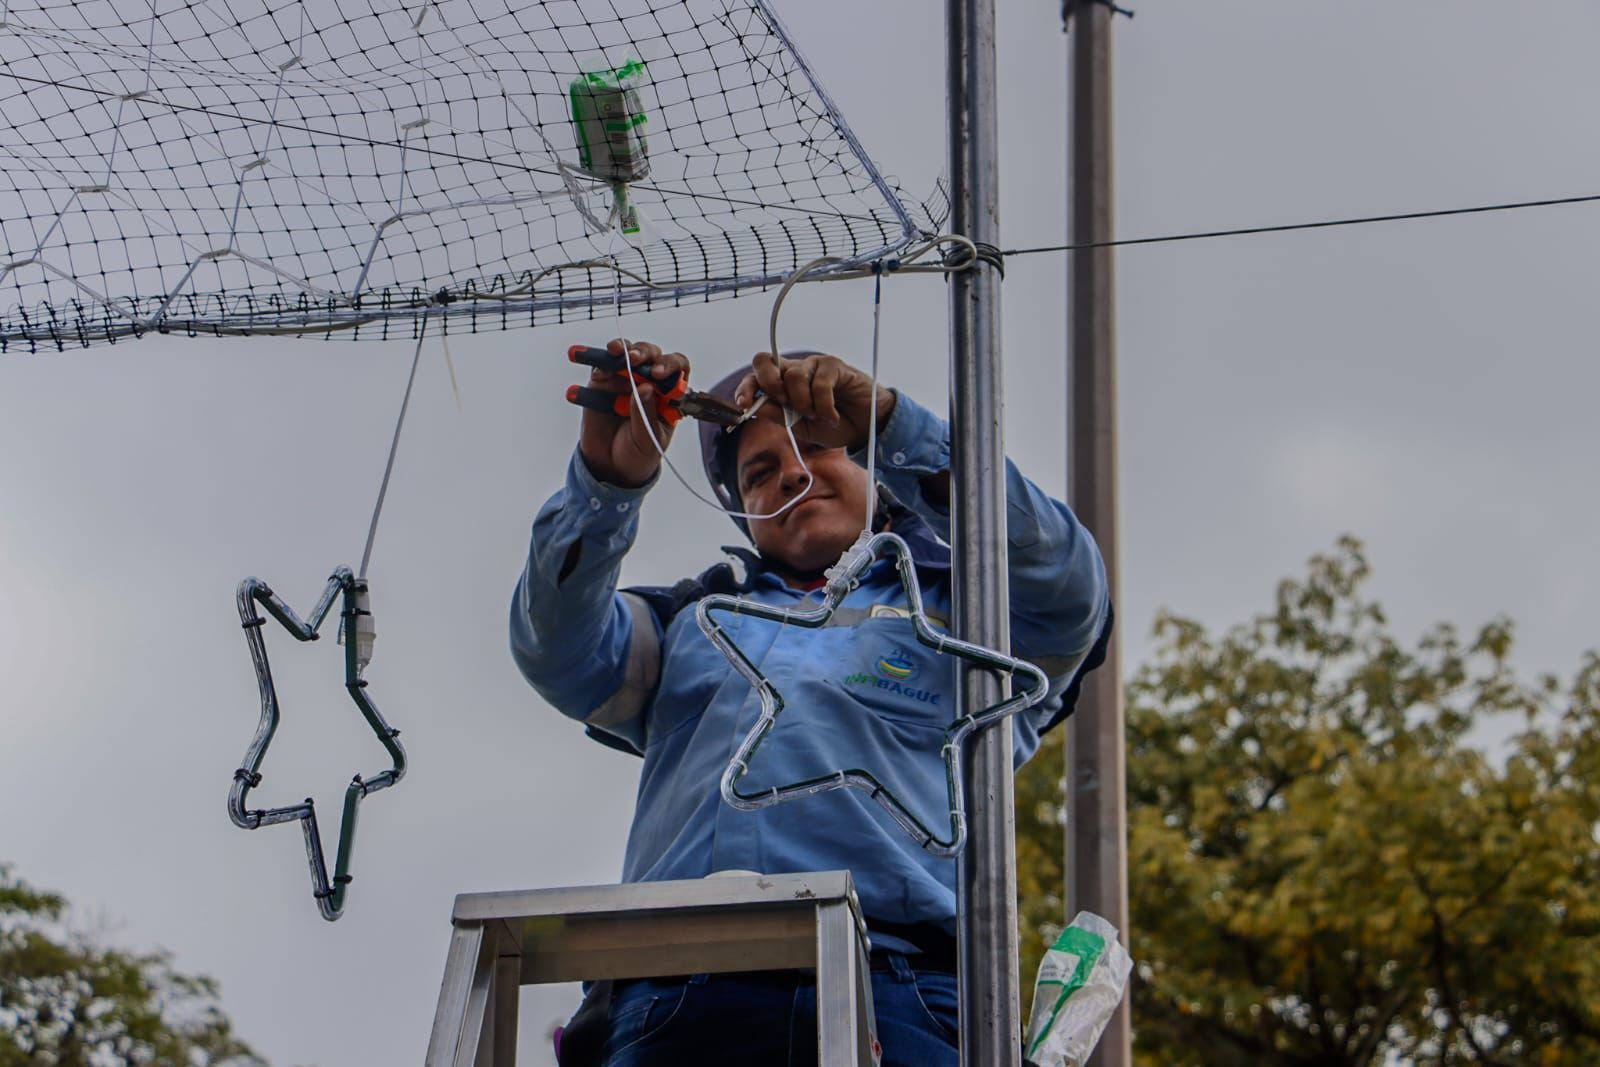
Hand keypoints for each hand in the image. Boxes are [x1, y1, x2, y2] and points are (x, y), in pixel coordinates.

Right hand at [576, 339, 689, 488]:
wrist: (611, 467)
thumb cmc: (639, 453)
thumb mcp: (648, 440)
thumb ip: (646, 415)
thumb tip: (645, 388)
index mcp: (669, 395)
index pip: (677, 369)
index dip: (670, 365)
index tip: (658, 373)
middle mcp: (650, 382)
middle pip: (652, 356)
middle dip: (644, 353)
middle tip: (634, 360)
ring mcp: (626, 380)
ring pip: (627, 353)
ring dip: (622, 348)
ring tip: (615, 351)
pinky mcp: (603, 383)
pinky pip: (602, 367)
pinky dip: (599, 364)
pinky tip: (598, 373)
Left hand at [733, 352, 895, 450]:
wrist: (864, 428)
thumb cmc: (831, 426)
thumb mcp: (800, 428)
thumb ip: (778, 416)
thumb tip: (754, 407)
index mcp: (781, 386)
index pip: (755, 378)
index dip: (746, 388)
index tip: (744, 404)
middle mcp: (793, 371)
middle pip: (764, 361)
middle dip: (767, 382)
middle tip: (783, 403)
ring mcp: (812, 366)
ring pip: (793, 376)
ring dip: (803, 403)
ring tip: (817, 417)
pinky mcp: (833, 365)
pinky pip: (819, 382)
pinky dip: (824, 406)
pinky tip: (832, 417)